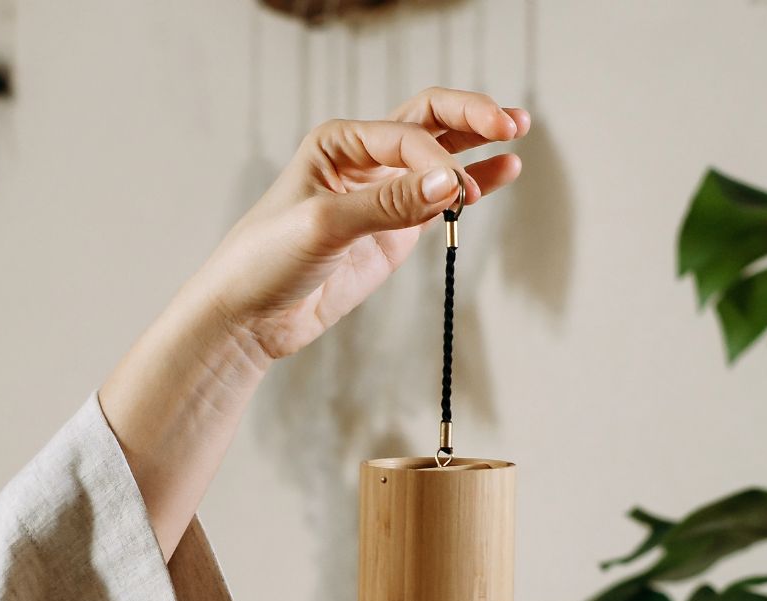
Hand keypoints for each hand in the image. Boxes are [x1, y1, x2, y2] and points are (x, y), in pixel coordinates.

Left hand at [100, 87, 528, 559]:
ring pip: (440, 155)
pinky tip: (504, 171)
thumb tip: (452, 182)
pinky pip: (440, 198)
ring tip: (518, 130)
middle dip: (471, 117)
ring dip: (478, 142)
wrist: (248, 316)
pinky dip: (474, 183)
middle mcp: (363, 159)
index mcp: (339, 141)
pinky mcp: (394, 230)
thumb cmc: (266, 260)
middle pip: (429, 121)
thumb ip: (389, 202)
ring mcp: (382, 194)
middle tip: (511, 122)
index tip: (453, 193)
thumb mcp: (325, 225)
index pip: (407, 133)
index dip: (436, 158)